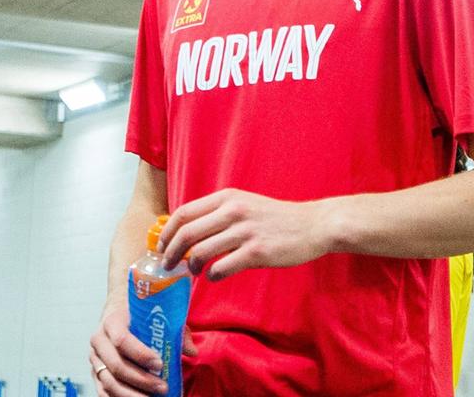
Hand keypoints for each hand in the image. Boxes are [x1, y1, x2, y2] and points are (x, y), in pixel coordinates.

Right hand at [89, 301, 190, 396]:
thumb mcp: (156, 313)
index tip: (160, 363)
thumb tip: (192, 351)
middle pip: (117, 366)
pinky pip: (103, 391)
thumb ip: (174, 331)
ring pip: (110, 383)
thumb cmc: (138, 313)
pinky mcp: (96, 372)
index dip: (140, 354)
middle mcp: (99, 341)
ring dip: (132, 394)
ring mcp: (95, 359)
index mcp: (112, 321)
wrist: (117, 308)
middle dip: (141, 380)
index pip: (122, 340)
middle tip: (163, 387)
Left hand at [159, 189, 329, 280]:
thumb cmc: (276, 218)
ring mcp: (245, 231)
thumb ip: (219, 214)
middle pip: (187, 232)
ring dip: (192, 267)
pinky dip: (213, 276)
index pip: (184, 212)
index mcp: (227, 197)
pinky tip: (215, 276)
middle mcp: (233, 211)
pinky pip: (222, 268)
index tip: (160, 247)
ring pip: (201, 252)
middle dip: (171, 252)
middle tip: (168, 265)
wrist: (312, 225)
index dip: (167, 232)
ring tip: (195, 272)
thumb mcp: (245, 204)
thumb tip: (187, 233)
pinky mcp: (257, 252)